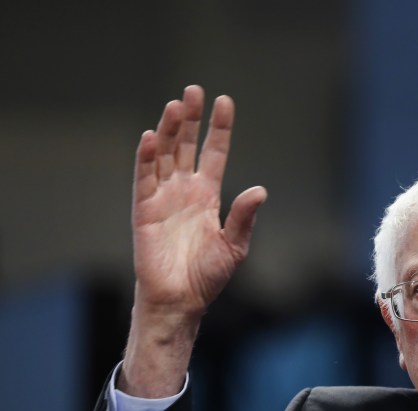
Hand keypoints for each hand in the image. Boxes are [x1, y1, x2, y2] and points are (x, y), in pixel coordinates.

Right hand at [132, 85, 265, 314]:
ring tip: (177, 105)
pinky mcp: (144, 209)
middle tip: (195, 91)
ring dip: (170, 130)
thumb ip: (244, 217)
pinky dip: (147, 157)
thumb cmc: (207, 276)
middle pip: (186, 145)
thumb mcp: (234, 245)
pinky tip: (153, 136)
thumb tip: (259, 190)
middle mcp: (184, 190)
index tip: (225, 102)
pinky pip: (144, 178)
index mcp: (207, 196)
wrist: (181, 299)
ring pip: (165, 155)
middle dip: (191, 119)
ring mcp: (163, 197)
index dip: (218, 129)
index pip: (213, 153)